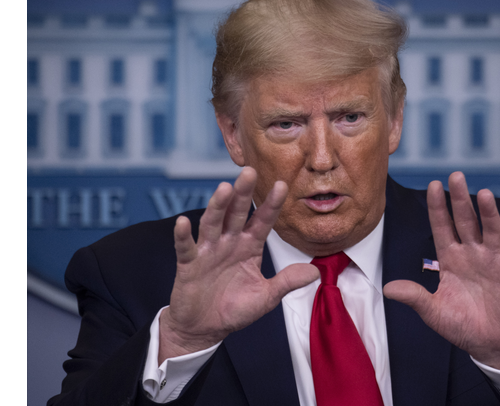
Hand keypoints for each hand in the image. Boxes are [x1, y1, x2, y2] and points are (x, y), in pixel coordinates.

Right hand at [159, 166, 319, 362]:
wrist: (205, 327)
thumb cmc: (235, 309)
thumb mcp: (266, 297)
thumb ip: (287, 282)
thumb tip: (316, 272)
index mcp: (249, 246)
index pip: (263, 221)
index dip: (272, 204)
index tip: (283, 185)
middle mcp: (229, 242)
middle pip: (237, 214)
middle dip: (244, 194)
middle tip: (249, 171)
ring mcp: (208, 251)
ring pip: (212, 223)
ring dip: (218, 206)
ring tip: (224, 188)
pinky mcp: (189, 264)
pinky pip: (185, 247)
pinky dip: (183, 235)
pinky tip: (183, 222)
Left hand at [383, 172, 499, 373]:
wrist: (492, 346)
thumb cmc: (462, 326)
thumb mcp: (433, 312)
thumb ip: (415, 297)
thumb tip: (388, 288)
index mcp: (451, 260)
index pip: (442, 227)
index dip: (438, 208)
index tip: (433, 185)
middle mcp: (472, 255)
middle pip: (465, 222)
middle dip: (460, 200)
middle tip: (456, 175)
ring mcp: (494, 263)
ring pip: (491, 232)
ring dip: (489, 214)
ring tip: (485, 194)